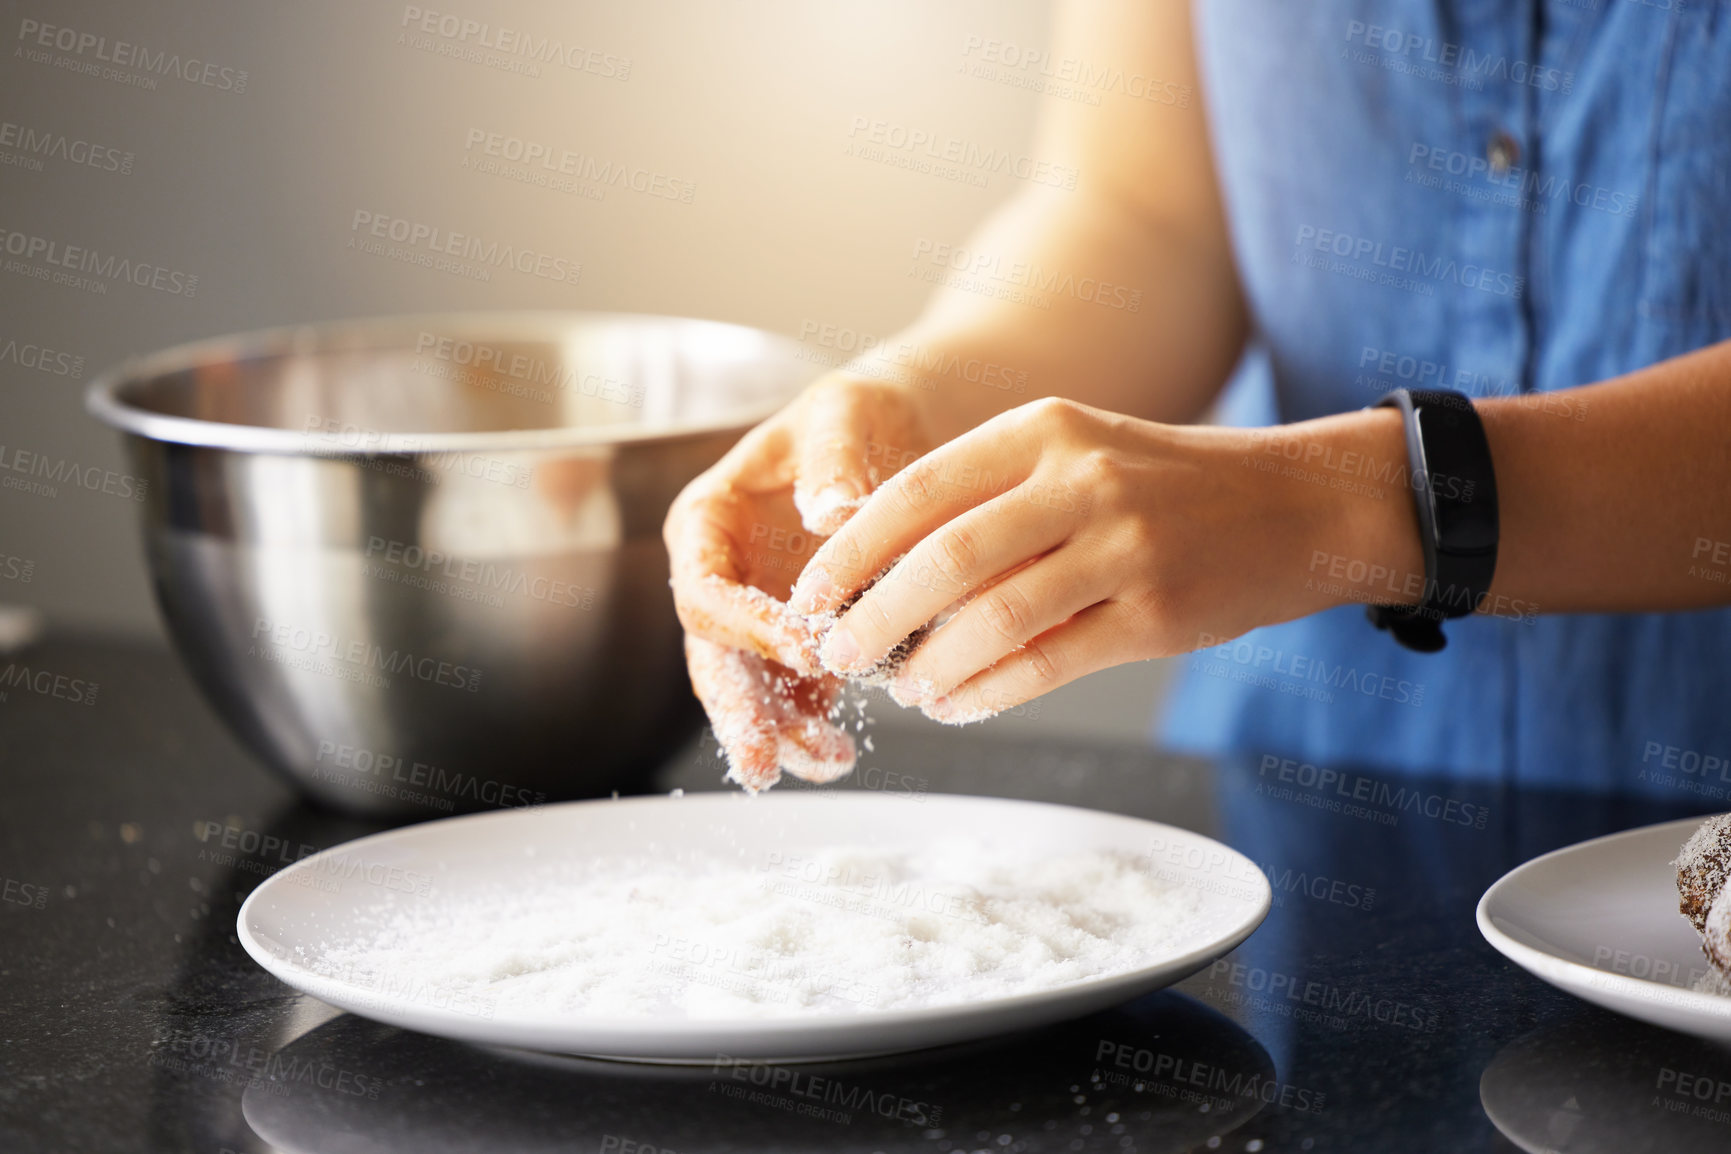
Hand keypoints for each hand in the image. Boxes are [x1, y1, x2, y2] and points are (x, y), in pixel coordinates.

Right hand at [663, 373, 939, 788]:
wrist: (889, 434)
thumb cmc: (853, 415)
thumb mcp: (842, 414)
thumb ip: (833, 460)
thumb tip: (832, 512)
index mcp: (709, 521)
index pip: (706, 587)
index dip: (746, 625)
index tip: (805, 650)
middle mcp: (725, 575)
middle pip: (716, 655)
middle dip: (740, 712)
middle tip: (762, 761)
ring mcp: (759, 614)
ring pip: (753, 686)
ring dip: (782, 730)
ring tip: (826, 762)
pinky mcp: (800, 640)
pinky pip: (797, 694)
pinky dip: (814, 726)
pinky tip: (841, 754)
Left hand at [788, 397, 1416, 722]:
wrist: (1295, 504)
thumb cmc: (1164, 485)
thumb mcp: (1076, 453)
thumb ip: (990, 496)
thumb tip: (882, 571)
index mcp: (1044, 430)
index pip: (916, 491)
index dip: (849, 551)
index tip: (810, 595)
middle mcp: (1080, 479)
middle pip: (943, 559)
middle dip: (873, 615)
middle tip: (837, 652)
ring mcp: (1124, 546)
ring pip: (992, 618)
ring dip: (929, 665)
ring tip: (902, 688)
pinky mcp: (1156, 613)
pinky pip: (1047, 663)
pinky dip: (987, 692)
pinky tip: (958, 704)